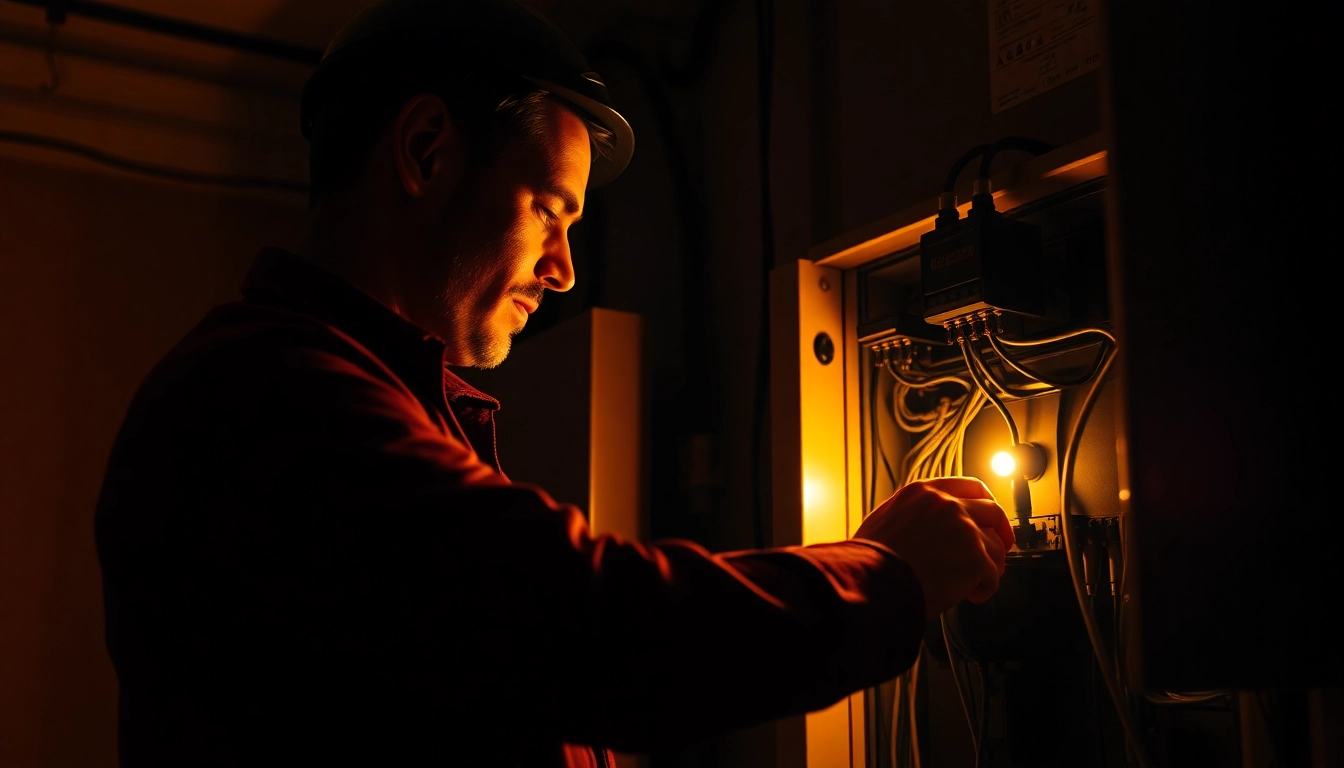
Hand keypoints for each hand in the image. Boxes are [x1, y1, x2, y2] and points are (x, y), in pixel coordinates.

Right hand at [853, 477, 1012, 617]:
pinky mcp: (976, 559)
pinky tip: (970, 595)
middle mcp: (948, 506)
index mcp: (923, 493)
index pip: (968, 486)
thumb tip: (926, 527)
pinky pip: (992, 576)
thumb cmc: (869, 559)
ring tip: (974, 583)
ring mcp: (965, 531)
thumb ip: (913, 514)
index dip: (984, 502)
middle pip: (993, 511)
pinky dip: (984, 589)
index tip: (989, 517)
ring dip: (989, 567)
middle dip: (1001, 531)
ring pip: (995, 547)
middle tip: (1001, 547)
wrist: (871, 580)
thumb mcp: (885, 519)